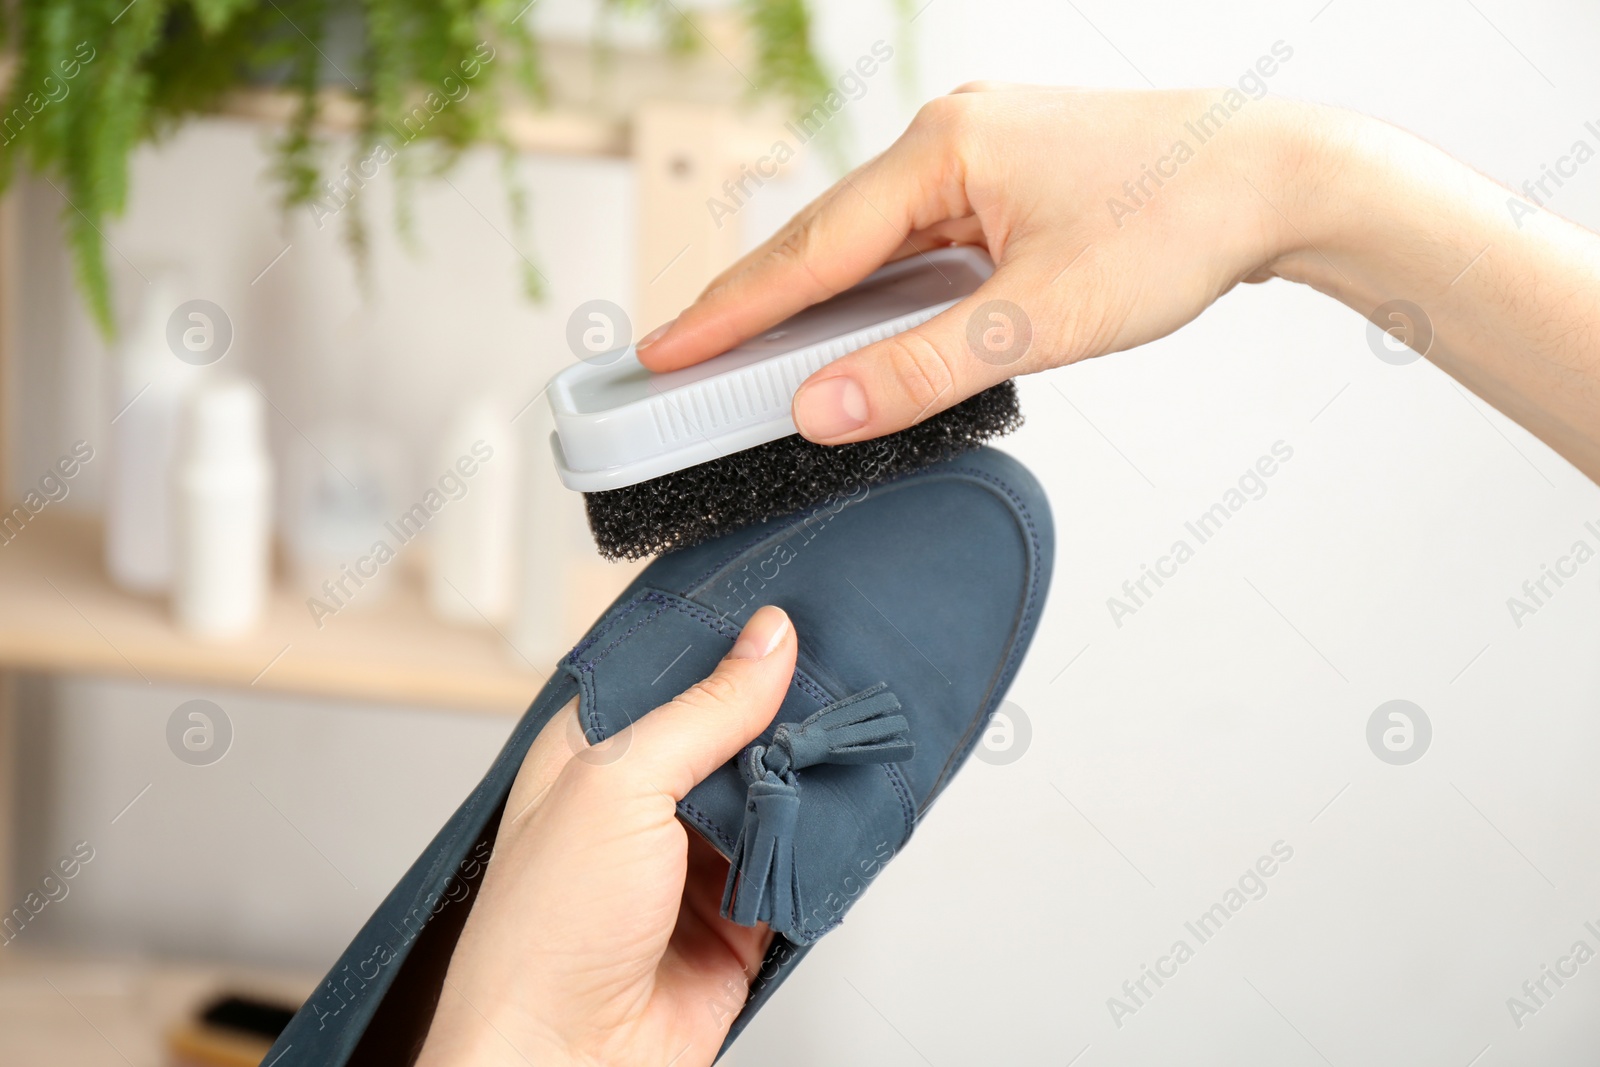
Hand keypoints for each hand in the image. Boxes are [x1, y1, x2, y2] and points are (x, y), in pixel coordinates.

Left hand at [416, 605, 796, 1066]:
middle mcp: (644, 802)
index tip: (792, 620)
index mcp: (595, 753)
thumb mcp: (620, 785)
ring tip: (847, 744)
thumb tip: (768, 641)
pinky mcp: (739, 919)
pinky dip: (822, 848)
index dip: (730, 647)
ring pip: (775, 796)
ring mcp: (693, 862)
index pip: (675, 675)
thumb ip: (704, 712)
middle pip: (737, 734)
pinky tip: (841, 818)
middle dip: (785, 716)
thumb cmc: (543, 934)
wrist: (565, 1064)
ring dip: (809, 781)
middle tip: (841, 680)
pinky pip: (798, 865)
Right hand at [635, 84, 1599, 481]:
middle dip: (751, 303)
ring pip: (868, 239)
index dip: (729, 312)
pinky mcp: (1005, 177)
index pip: (808, 250)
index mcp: (943, 152)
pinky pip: (913, 237)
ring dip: (813, 297)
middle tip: (677, 357)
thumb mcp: (1041, 319)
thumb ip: (920, 369)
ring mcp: (977, 153)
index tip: (661, 352)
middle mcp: (949, 139)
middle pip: (824, 237)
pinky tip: (852, 321)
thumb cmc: (1178, 225)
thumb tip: (818, 409)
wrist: (1280, 178)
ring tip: (745, 352)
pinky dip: (874, 286)